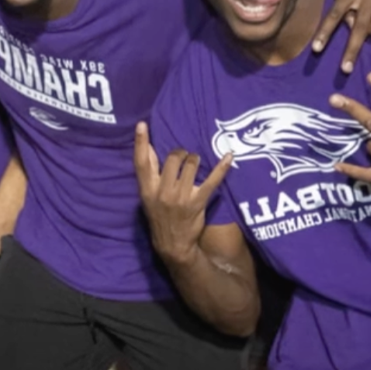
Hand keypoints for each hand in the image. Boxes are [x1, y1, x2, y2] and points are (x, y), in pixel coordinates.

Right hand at [134, 121, 230, 263]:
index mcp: (147, 189)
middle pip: (172, 158)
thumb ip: (148, 173)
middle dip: (180, 153)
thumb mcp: (147, 196)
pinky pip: (212, 180)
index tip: (142, 124)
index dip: (141, 142)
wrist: (173, 244)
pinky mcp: (198, 201)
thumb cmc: (159, 216)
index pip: (141, 162)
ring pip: (191, 164)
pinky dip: (221, 168)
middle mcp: (163, 191)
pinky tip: (229, 156)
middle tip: (183, 157)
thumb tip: (148, 147)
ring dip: (195, 160)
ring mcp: (181, 197)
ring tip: (195, 163)